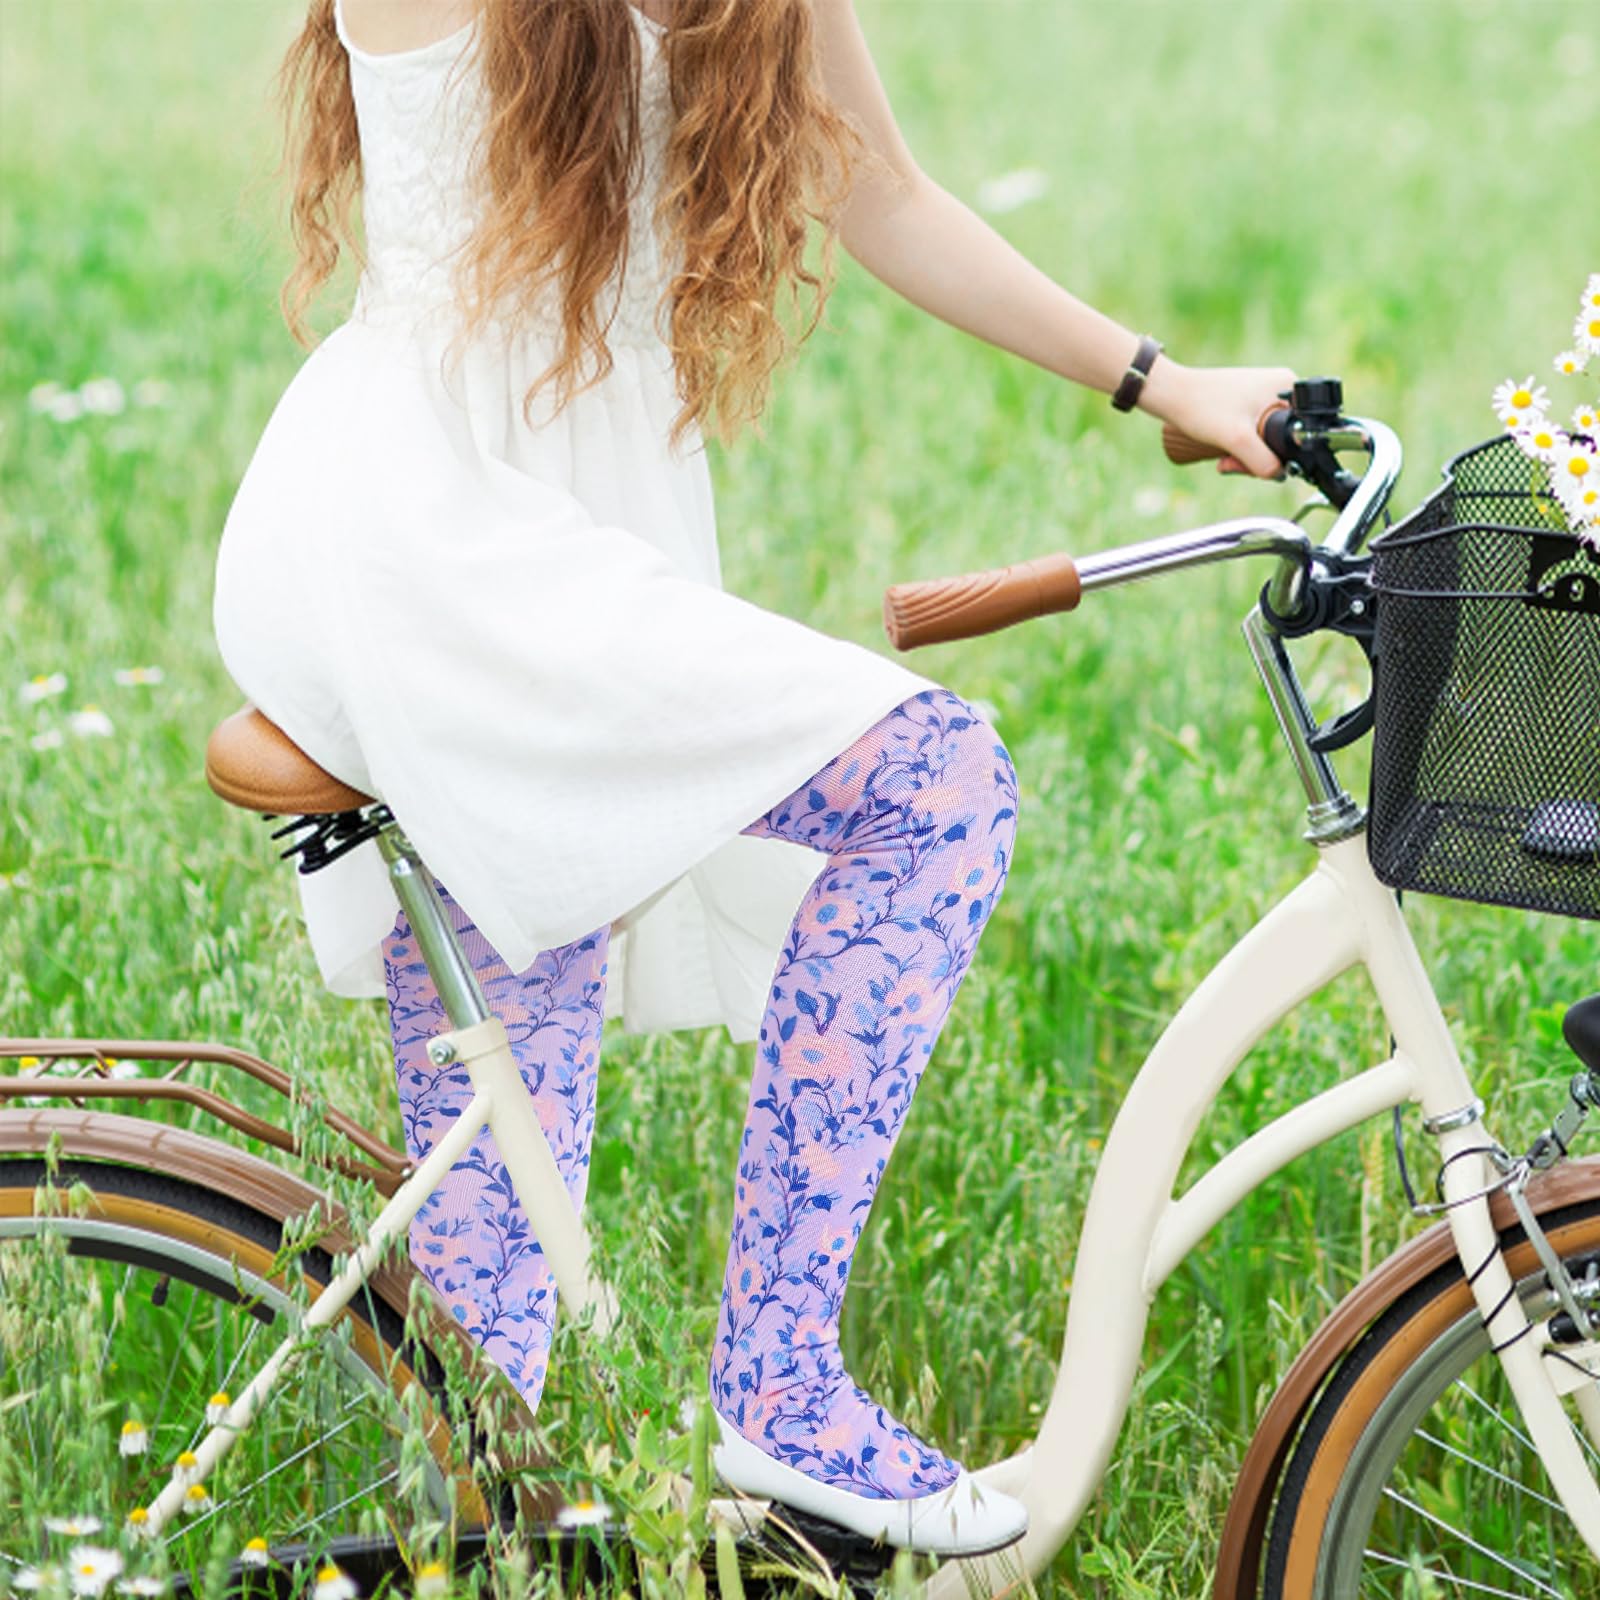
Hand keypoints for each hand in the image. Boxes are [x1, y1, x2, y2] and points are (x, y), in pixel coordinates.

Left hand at [1134, 356, 1297, 478]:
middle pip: (1280, 438)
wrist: (1170, 394)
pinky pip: (1252, 432)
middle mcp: (1279, 386)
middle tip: (1229, 464)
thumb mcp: (1237, 439)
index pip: (1298, 433)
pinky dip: (1240, 447)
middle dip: (1255, 459)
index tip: (1247, 464)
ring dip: (1244, 457)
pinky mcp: (1245, 401)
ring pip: (1264, 438)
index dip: (1276, 457)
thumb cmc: (1201, 408)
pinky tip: (1224, 454)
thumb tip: (1279, 474)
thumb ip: (1262, 461)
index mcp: (1289, 386)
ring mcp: (1261, 393)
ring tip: (1222, 461)